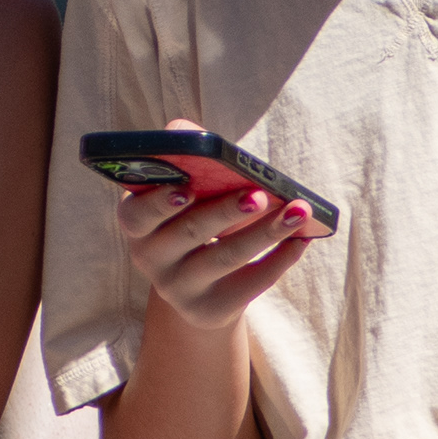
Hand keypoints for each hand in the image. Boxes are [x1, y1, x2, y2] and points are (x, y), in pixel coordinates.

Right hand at [116, 116, 322, 330]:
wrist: (196, 285)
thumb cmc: (192, 216)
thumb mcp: (181, 189)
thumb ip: (181, 154)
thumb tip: (185, 130)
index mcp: (137, 224)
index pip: (136, 214)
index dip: (158, 202)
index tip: (187, 187)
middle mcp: (151, 259)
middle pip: (190, 232)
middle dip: (226, 211)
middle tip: (260, 194)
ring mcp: (179, 289)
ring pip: (225, 257)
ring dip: (265, 232)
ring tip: (298, 211)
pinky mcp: (211, 309)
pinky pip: (249, 284)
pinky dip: (279, 260)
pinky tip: (301, 239)